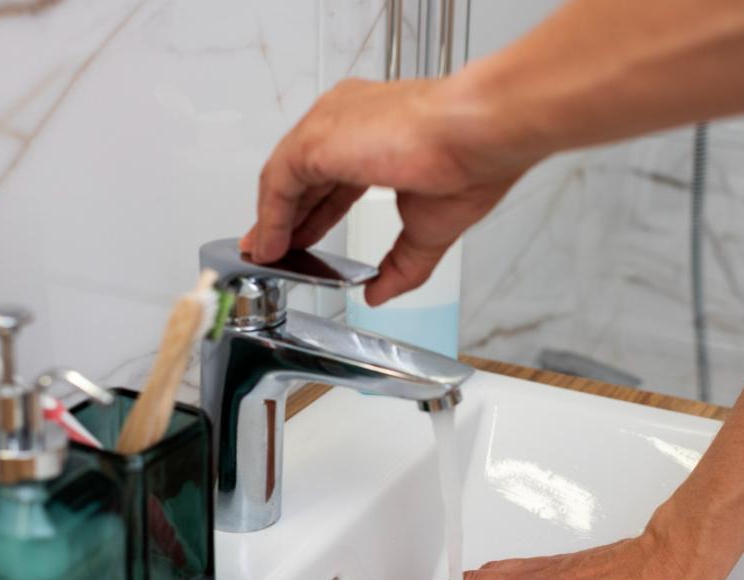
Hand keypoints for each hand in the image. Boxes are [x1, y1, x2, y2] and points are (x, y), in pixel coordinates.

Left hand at [242, 77, 525, 305]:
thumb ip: (399, 265)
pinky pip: (278, 182)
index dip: (315, 213)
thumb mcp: (426, 230)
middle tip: (275, 249)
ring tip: (264, 253)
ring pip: (285, 176)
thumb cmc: (470, 162)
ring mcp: (330, 125)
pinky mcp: (316, 140)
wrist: (478, 135)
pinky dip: (271, 216)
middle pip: (303, 175)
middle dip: (288, 216)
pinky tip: (270, 244)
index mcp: (377, 130)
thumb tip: (379, 295)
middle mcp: (348, 120)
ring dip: (273, 219)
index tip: (303, 241)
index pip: (332, 175)